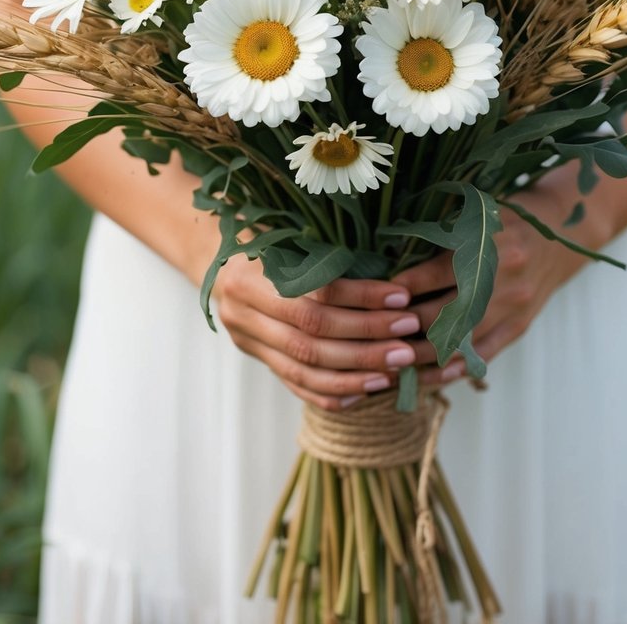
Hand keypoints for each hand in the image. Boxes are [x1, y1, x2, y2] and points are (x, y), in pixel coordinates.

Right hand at [212, 255, 422, 410]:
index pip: (315, 295)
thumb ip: (321, 252)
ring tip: (396, 369)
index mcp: (252, 275)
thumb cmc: (266, 237)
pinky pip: (296, 385)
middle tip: (408, 343)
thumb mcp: (286, 234)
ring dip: (355, 373)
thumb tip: (387, 261)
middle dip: (365, 341)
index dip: (362, 298)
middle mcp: (243, 313)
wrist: (218, 259)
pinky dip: (332, 392)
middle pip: (311, 337)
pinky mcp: (258, 359)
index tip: (402, 298)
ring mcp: (247, 341)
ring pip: (305, 369)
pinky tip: (366, 391)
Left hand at [391, 181, 603, 386]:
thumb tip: (391, 255)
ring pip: (460, 340)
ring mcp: (514, 306)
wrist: (559, 232)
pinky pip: (482, 355)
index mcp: (489, 244)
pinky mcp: (519, 326)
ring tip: (389, 361)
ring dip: (422, 355)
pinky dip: (451, 369)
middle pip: (445, 311)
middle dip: (405, 325)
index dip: (403, 287)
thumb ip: (441, 233)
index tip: (374, 297)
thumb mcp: (478, 215)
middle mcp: (503, 278)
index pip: (437, 271)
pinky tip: (424, 376)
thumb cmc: (505, 219)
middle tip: (372, 333)